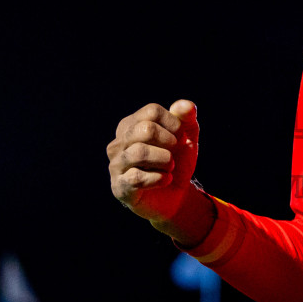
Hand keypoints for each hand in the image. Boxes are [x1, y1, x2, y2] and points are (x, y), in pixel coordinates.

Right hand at [107, 100, 211, 244]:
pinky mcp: (119, 187)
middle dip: (170, 142)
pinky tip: (165, 180)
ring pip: (140, 152)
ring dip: (165, 161)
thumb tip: (185, 105)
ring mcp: (116, 165)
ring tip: (170, 167)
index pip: (152, 111)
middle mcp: (118, 143)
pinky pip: (137, 177)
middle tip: (174, 154)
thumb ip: (187, 117)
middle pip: (146, 130)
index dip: (174, 124)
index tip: (180, 137)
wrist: (175, 196)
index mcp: (130, 125)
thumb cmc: (176, 161)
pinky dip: (160, 178)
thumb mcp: (187, 137)